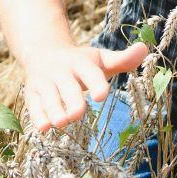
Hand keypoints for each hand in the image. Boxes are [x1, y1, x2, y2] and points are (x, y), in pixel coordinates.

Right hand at [21, 43, 147, 131]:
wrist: (42, 51)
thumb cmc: (79, 61)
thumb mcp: (100, 58)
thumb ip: (122, 59)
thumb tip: (145, 49)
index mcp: (80, 62)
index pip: (90, 73)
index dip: (96, 83)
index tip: (102, 95)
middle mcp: (61, 71)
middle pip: (68, 87)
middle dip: (72, 100)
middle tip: (78, 114)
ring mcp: (45, 82)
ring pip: (49, 97)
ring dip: (54, 110)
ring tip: (62, 122)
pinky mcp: (32, 93)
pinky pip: (33, 105)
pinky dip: (37, 116)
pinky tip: (44, 128)